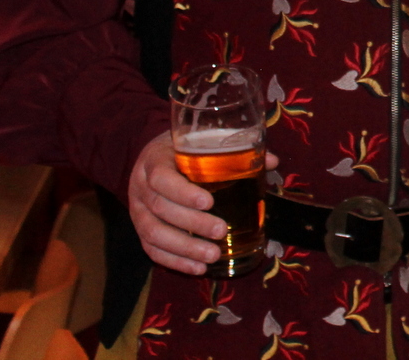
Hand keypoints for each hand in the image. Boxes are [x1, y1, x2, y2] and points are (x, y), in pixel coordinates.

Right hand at [127, 131, 278, 274]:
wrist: (153, 156)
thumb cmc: (183, 150)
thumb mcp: (201, 141)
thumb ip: (233, 151)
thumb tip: (272, 161)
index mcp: (154, 160)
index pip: (162, 178)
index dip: (184, 193)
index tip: (209, 202)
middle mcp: (140, 186)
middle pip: (160, 208)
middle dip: (192, 223)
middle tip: (221, 230)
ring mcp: (136, 210)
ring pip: (154, 233)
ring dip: (184, 248)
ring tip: (212, 255)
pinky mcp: (139, 229)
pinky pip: (152, 249)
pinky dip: (175, 261)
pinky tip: (198, 267)